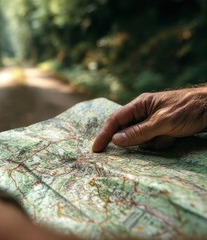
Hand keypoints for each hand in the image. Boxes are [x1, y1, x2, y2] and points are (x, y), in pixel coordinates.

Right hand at [92, 87, 206, 151]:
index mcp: (140, 104)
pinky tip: (175, 137)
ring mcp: (153, 121)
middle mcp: (144, 112)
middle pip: (128, 131)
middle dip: (138, 140)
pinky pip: (154, 142)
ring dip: (154, 142)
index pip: (116, 120)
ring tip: (170, 135)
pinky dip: (163, 143)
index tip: (96, 149)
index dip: (104, 134)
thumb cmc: (189, 109)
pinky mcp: (162, 129)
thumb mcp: (163, 122)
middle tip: (152, 138)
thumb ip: (139, 132)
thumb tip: (116, 140)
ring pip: (142, 139)